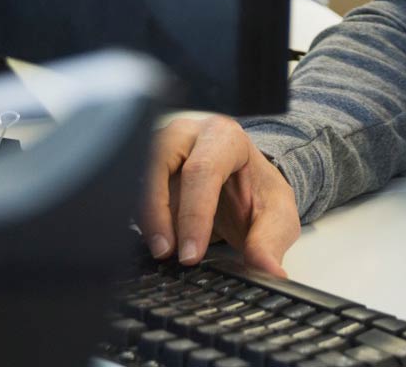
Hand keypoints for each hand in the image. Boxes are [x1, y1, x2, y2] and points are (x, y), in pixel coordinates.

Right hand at [140, 114, 301, 275]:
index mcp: (225, 138)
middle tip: (166, 253)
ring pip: (138, 175)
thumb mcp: (277, 216)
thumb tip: (270, 271)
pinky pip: (128, 188)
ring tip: (162, 252)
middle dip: (158, 213)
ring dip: (146, 217)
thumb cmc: (258, 193)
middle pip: (159, 163)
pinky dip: (138, 217)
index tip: (191, 255)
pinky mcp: (143, 165)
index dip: (193, 214)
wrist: (244, 185)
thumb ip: (270, 241)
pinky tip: (152, 241)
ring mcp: (161, 147)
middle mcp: (188, 135)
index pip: (203, 170)